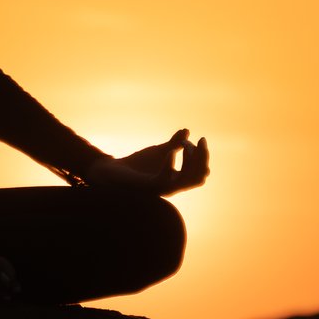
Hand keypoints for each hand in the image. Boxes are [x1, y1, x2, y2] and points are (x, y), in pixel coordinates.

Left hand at [77, 129, 209, 195]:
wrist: (114, 172)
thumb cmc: (137, 164)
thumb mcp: (159, 151)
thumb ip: (173, 143)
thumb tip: (186, 130)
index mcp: (177, 179)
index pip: (201, 172)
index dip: (203, 155)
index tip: (198, 139)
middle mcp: (173, 186)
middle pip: (200, 177)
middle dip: (202, 157)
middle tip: (198, 141)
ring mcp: (162, 188)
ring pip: (188, 180)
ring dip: (191, 160)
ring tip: (183, 144)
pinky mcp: (149, 186)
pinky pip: (165, 179)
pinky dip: (170, 164)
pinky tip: (169, 152)